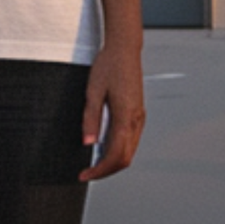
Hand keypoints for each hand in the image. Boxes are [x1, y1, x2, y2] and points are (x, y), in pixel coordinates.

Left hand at [79, 39, 144, 181]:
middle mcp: (136, 119)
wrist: (124, 49)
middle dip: (106, 170)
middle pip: (125, 158)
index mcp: (126, 115)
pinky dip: (118, 150)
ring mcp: (139, 117)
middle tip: (87, 173)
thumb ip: (91, 119)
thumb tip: (88, 143)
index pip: (115, 155)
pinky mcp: (138, 114)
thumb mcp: (93, 91)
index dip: (100, 170)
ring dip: (112, 162)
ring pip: (130, 151)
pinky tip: (103, 148)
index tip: (85, 175)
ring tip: (93, 163)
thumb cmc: (109, 65)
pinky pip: (131, 140)